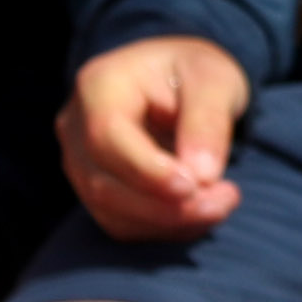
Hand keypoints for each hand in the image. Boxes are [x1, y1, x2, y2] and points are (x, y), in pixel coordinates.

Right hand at [57, 35, 250, 240]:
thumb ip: (208, 121)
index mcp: (98, 85)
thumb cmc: (194, 74)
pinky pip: (123, 224)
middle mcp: (75, 124)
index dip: (148, 171)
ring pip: (112, 212)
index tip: (196, 185)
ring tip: (222, 201)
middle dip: (167, 206)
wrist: (179, 82)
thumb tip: (202, 176)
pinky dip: (164, 228)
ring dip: (171, 221)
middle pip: (104, 183)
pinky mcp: (94, 189)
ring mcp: (79, 160)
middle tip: (226, 199)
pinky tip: (199, 208)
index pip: (107, 137)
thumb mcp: (214, 81)